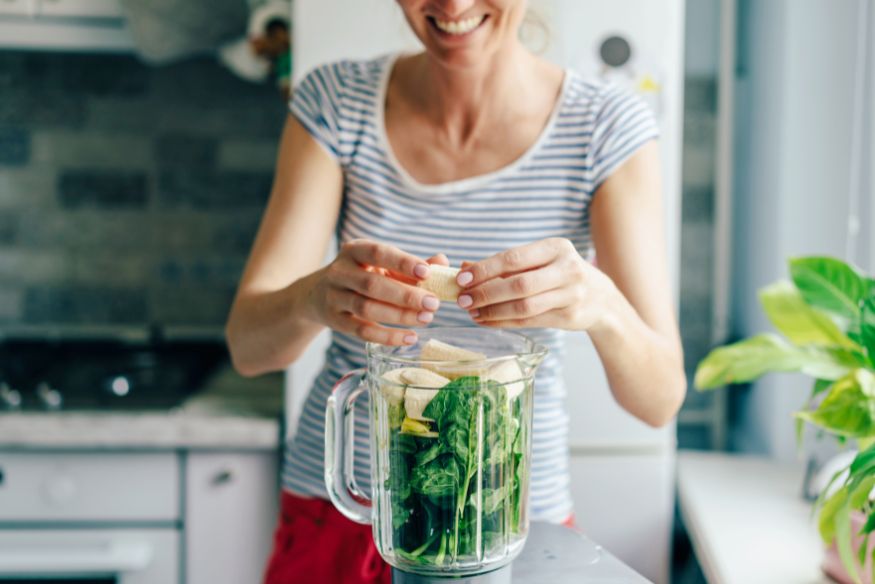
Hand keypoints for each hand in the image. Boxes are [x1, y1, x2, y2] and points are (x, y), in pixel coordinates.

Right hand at [307, 240, 444, 344]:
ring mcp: (334, 297)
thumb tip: (442, 261)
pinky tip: (410, 337)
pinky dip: (388, 336)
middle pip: (373, 284)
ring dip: (400, 316)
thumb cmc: (361, 275)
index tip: (426, 271)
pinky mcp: (336, 321)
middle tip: (433, 303)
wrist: (318, 294)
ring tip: (426, 319)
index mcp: (354, 250)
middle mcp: (340, 272)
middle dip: (406, 295)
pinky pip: (362, 331)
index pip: (378, 252)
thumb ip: (411, 265)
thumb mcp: (381, 265)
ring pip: (367, 308)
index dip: (402, 262)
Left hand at [455, 238, 616, 331]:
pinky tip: (487, 320)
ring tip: (472, 312)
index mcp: (557, 247)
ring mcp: (571, 294)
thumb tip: (464, 267)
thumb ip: (505, 263)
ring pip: (524, 306)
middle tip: (463, 300)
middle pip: (519, 284)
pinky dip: (504, 322)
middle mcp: (567, 269)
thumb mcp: (540, 260)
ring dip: (493, 311)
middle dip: (486, 293)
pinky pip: (530, 321)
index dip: (485, 269)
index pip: (514, 258)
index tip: (462, 278)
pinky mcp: (570, 317)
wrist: (601, 298)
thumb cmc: (560, 274)